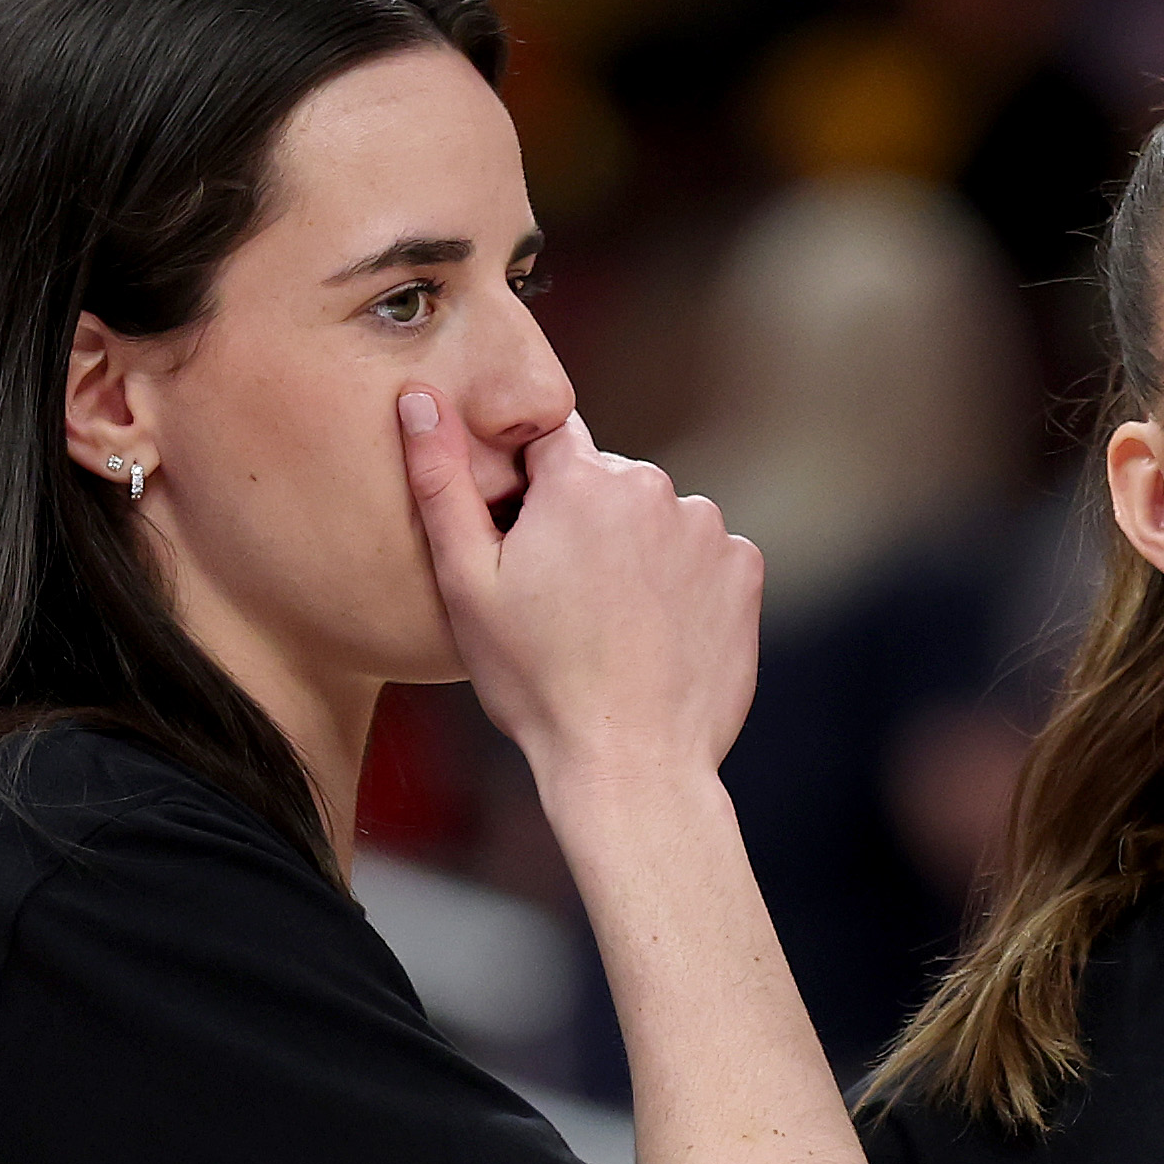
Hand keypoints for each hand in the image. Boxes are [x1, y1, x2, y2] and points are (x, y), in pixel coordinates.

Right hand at [399, 392, 759, 795]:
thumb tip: (419, 399)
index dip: (532, 489)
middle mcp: (652, 487)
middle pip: (607, 483)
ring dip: (637, 553)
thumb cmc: (538, 684)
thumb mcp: (467, 586)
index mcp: (581, 479)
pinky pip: (705, 558)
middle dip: (585, 523)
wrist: (631, 765)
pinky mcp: (743, 571)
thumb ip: (440, 482)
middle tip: (563, 601)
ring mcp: (706, 529)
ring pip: (658, 520)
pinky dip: (684, 585)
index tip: (526, 543)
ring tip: (611, 625)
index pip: (549, 441)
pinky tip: (657, 635)